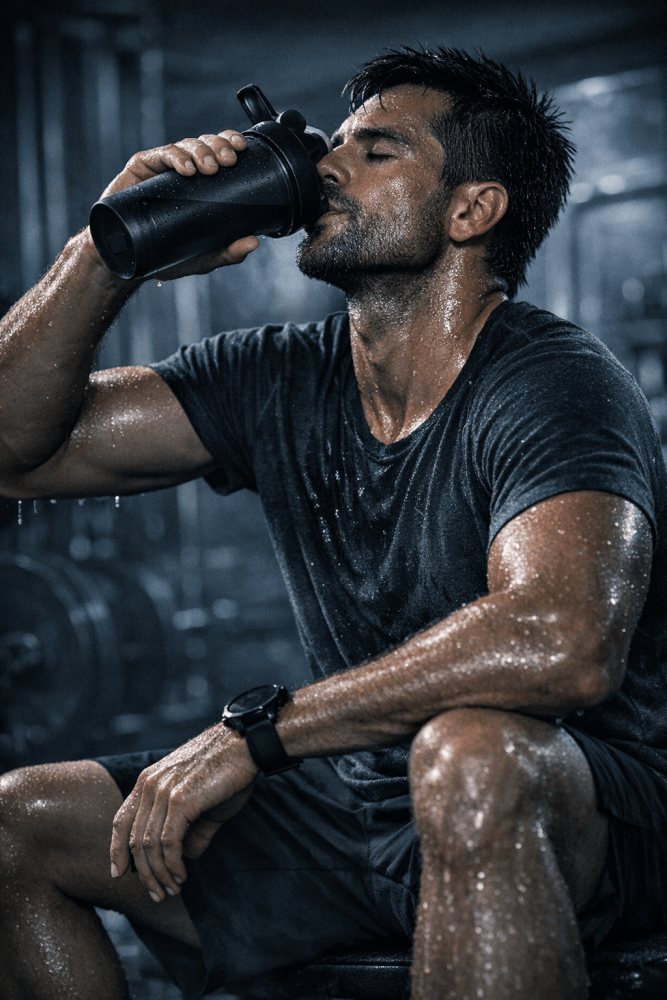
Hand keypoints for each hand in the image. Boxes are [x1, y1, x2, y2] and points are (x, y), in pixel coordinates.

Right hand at [93, 130, 259, 278]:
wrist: (129, 259)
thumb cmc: (167, 255)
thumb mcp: (204, 257)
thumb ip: (229, 252)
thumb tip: (254, 242)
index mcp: (201, 183)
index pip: (218, 153)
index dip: (230, 143)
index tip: (241, 149)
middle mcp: (183, 170)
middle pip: (204, 144)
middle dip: (218, 147)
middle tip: (228, 161)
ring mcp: (162, 168)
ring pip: (185, 145)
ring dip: (200, 151)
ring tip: (208, 168)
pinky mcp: (142, 168)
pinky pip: (161, 155)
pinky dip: (176, 157)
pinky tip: (185, 169)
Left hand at [109, 722, 258, 901]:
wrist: (245, 745)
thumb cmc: (228, 770)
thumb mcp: (202, 802)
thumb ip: (192, 829)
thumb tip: (185, 856)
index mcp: (148, 781)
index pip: (121, 821)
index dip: (116, 850)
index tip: (118, 874)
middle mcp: (149, 785)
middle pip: (134, 840)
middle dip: (144, 873)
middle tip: (157, 894)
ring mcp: (163, 791)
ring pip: (149, 846)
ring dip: (159, 874)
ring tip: (172, 889)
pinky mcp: (180, 800)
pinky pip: (168, 843)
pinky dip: (173, 864)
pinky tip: (181, 875)